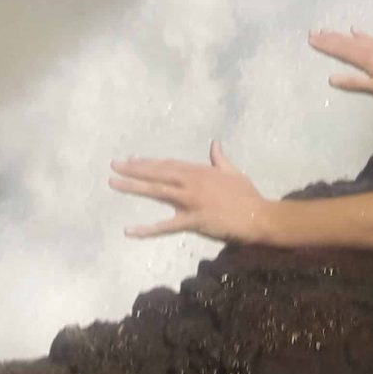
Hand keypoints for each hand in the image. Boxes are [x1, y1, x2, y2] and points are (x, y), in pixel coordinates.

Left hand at [110, 142, 268, 242]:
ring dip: (134, 186)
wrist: (259, 216)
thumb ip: (220, 158)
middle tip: (114, 165)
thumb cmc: (247, 195)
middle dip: (134, 168)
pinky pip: (166, 226)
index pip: (168, 164)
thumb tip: (215, 143)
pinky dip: (147, 229)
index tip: (131, 159)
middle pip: (158, 173)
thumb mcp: (233, 172)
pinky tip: (130, 230)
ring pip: (157, 191)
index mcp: (200, 171)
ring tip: (114, 183)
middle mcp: (192, 182)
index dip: (148, 162)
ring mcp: (191, 200)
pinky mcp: (194, 220)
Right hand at [309, 27, 372, 99]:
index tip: (311, 39)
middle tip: (312, 32)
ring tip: (327, 30)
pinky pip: (369, 37)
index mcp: (365, 59)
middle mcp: (369, 49)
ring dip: (340, 35)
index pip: (341, 51)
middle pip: (345, 42)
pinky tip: (355, 30)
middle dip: (329, 38)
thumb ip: (355, 83)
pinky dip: (360, 34)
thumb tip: (331, 78)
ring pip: (355, 39)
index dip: (326, 45)